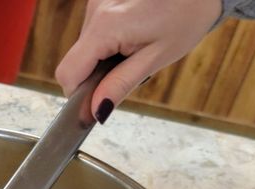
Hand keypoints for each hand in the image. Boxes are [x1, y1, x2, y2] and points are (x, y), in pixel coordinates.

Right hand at [55, 0, 222, 122]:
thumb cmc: (186, 17)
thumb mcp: (156, 59)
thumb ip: (121, 85)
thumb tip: (96, 112)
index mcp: (106, 27)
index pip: (68, 73)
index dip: (78, 94)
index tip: (97, 100)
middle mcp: (94, 10)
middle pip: (76, 60)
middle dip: (95, 74)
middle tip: (128, 70)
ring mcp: (95, 2)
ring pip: (84, 47)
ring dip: (103, 56)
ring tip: (134, 48)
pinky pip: (93, 31)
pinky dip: (107, 41)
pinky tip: (132, 33)